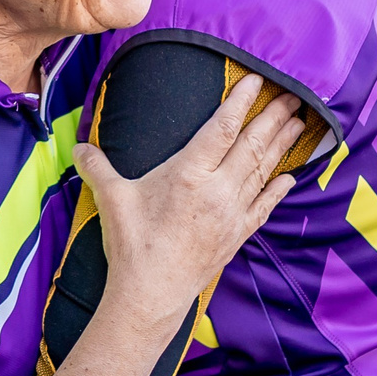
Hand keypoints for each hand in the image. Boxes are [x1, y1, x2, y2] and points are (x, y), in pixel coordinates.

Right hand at [73, 76, 306, 332]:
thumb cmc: (133, 245)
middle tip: (294, 94)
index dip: (241, 102)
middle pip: (252, 145)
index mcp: (188, 175)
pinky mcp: (237, 235)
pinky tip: (291, 176)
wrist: (151, 295)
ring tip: (299, 121)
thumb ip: (97, 167)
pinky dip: (279, 189)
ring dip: (282, 144)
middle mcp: (217, 191)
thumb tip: (78, 147)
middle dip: (274, 117)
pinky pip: (264, 206)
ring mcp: (232, 214)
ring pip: (263, 171)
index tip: (258, 80)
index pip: (222, 129)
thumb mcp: (111, 199)